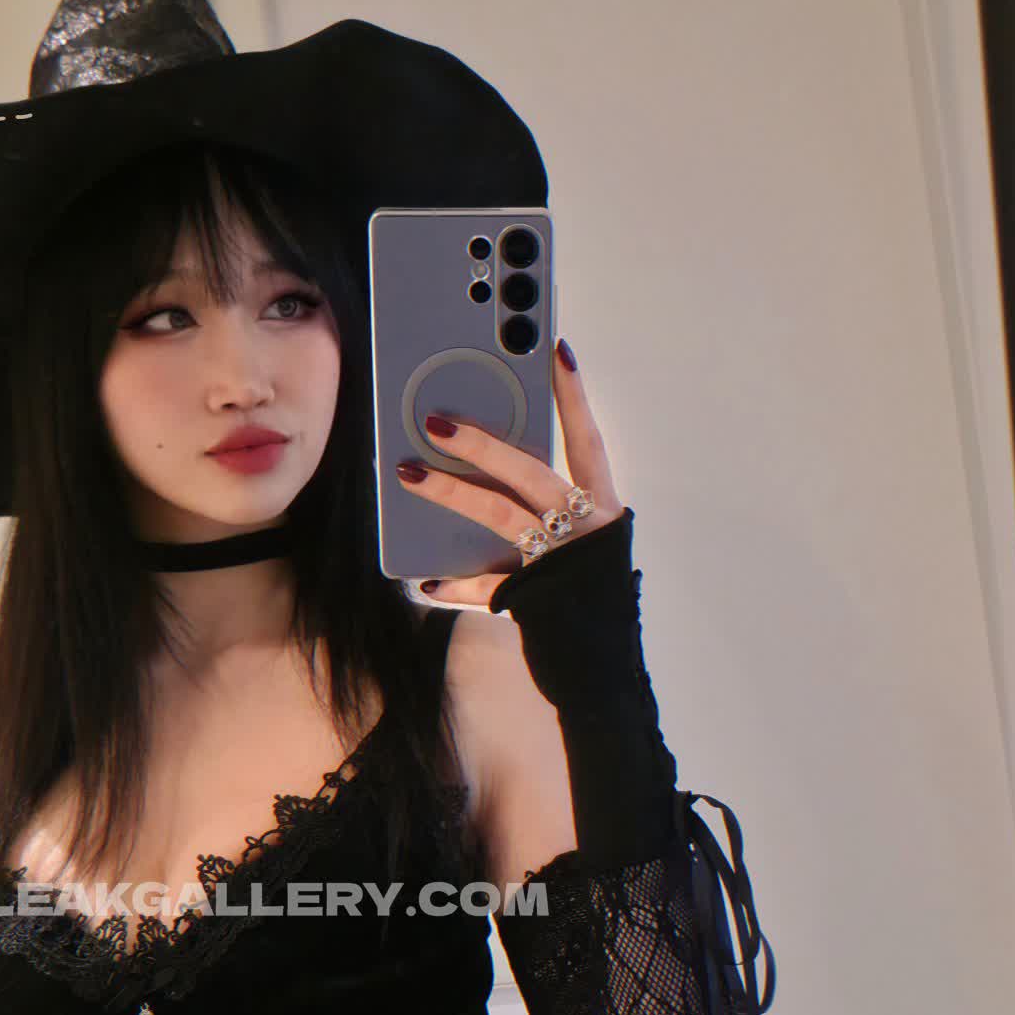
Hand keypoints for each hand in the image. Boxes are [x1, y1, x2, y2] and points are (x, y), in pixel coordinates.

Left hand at [397, 342, 627, 608]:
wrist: (604, 665)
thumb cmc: (588, 597)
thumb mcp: (583, 543)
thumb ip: (550, 510)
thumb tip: (491, 474)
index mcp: (602, 509)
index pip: (587, 441)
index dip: (573, 396)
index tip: (555, 349)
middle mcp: (585, 529)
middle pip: (529, 473)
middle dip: (482, 444)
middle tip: (437, 421)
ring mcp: (558, 562)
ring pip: (500, 516)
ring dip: (452, 491)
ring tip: (410, 474)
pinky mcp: (535, 600)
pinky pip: (487, 587)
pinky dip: (457, 585)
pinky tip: (428, 582)